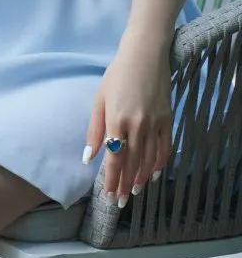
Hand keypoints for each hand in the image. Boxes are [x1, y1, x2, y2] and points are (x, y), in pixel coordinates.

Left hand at [83, 38, 173, 206]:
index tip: (108, 195)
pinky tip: (152, 175)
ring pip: (149, 160)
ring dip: (141, 178)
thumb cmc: (116, 75)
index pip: (115, 158)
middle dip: (124, 184)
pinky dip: (159, 165)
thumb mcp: (99, 100)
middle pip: (132, 163)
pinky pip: (165, 149)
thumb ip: (94, 130)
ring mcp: (155, 124)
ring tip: (133, 192)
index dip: (112, 179)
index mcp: (117, 120)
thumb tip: (88, 157)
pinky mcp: (167, 120)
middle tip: (120, 201)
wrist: (144, 56)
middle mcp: (137, 125)